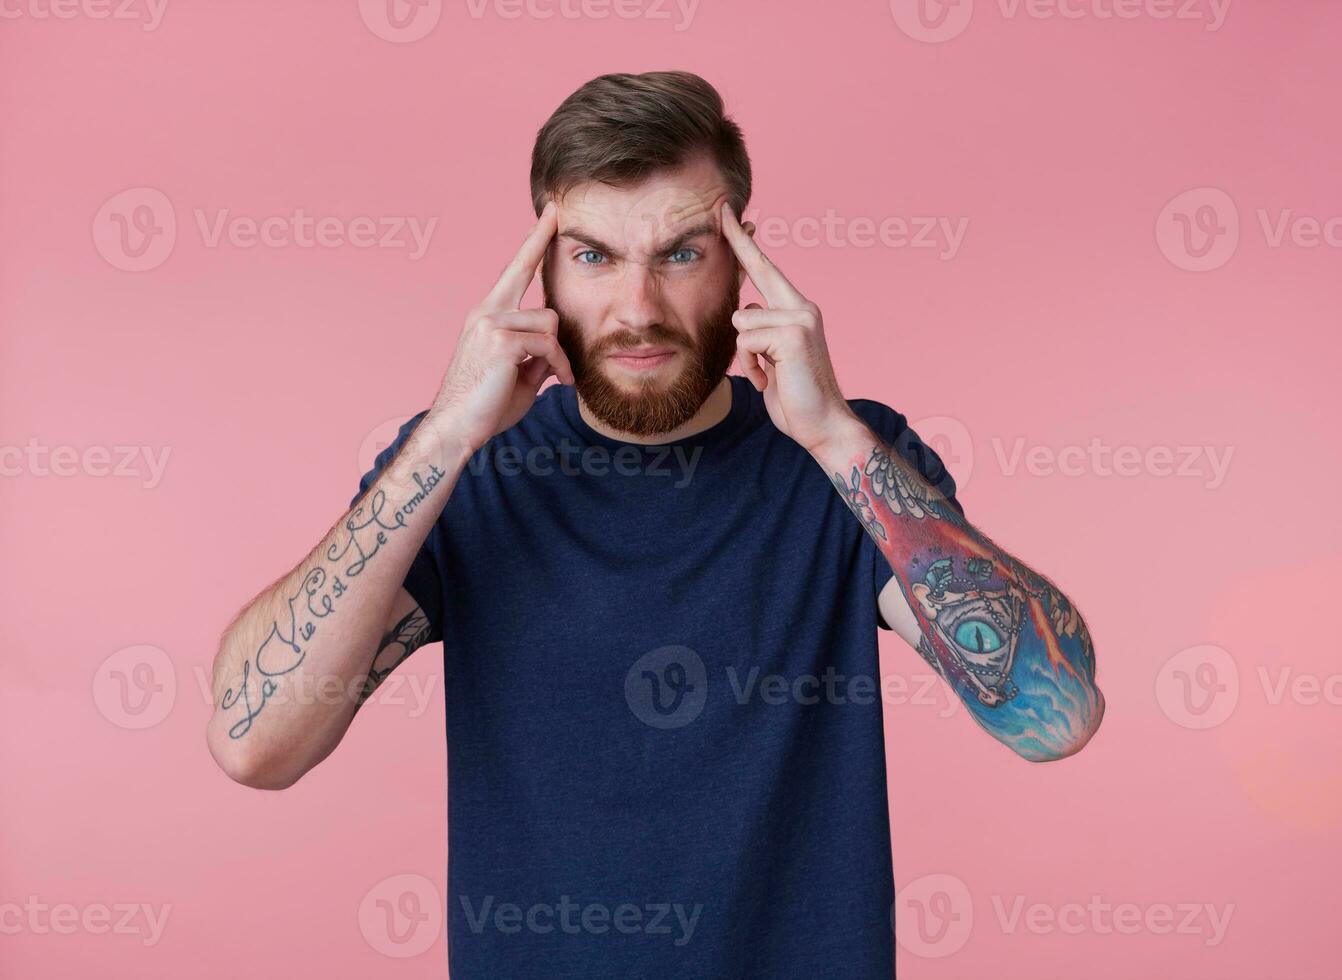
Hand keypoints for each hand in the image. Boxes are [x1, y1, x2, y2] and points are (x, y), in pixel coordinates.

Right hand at [425, 202, 574, 455]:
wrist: (456, 429)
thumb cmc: (486, 406)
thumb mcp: (519, 373)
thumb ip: (536, 350)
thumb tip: (556, 344)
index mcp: (486, 315)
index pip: (513, 271)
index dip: (531, 243)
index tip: (547, 217)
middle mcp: (485, 311)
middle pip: (526, 273)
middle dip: (540, 240)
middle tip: (557, 211)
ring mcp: (491, 322)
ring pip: (549, 322)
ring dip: (559, 353)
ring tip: (556, 378)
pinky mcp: (502, 339)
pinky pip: (548, 344)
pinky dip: (558, 366)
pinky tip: (556, 383)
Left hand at [721, 202, 857, 455]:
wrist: (824, 424)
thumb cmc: (795, 396)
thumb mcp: (772, 358)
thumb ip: (761, 332)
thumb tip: (745, 312)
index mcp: (797, 311)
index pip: (766, 271)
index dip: (746, 244)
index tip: (729, 216)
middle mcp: (802, 307)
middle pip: (760, 268)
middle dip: (738, 240)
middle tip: (719, 208)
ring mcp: (800, 318)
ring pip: (741, 320)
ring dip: (745, 354)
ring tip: (767, 374)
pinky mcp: (793, 334)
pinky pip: (746, 341)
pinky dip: (750, 366)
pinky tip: (770, 381)